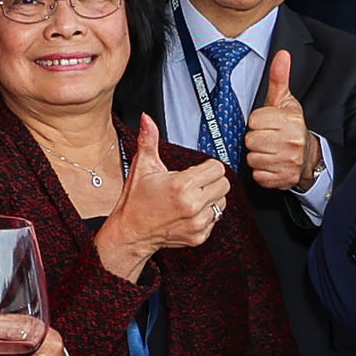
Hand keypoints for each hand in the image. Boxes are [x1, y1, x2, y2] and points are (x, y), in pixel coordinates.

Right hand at [92, 115, 227, 277]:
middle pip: (224, 184)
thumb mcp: (143, 167)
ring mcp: (197, 223)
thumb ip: (148, 140)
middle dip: (211, 181)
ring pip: (222, 202)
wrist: (131, 232)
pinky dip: (205, 215)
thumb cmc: (136, 201)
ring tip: (191, 198)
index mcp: (182, 186)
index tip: (196, 170)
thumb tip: (147, 119)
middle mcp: (192, 205)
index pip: (217, 168)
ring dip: (210, 198)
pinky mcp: (199, 236)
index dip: (207, 166)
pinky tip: (188, 212)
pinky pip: (215, 220)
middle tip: (195, 183)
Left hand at [242, 46, 318, 192]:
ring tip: (269, 151)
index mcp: (291, 121)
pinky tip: (271, 164)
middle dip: (255, 139)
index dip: (256, 122)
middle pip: (251, 140)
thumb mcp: (286, 101)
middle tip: (266, 138)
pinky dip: (262, 172)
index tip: (266, 123)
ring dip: (257, 156)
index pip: (254, 121)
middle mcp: (292, 142)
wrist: (310, 157)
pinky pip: (258, 175)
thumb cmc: (292, 126)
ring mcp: (289, 162)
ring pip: (253, 158)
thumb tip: (282, 54)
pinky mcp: (284, 179)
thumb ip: (279, 78)